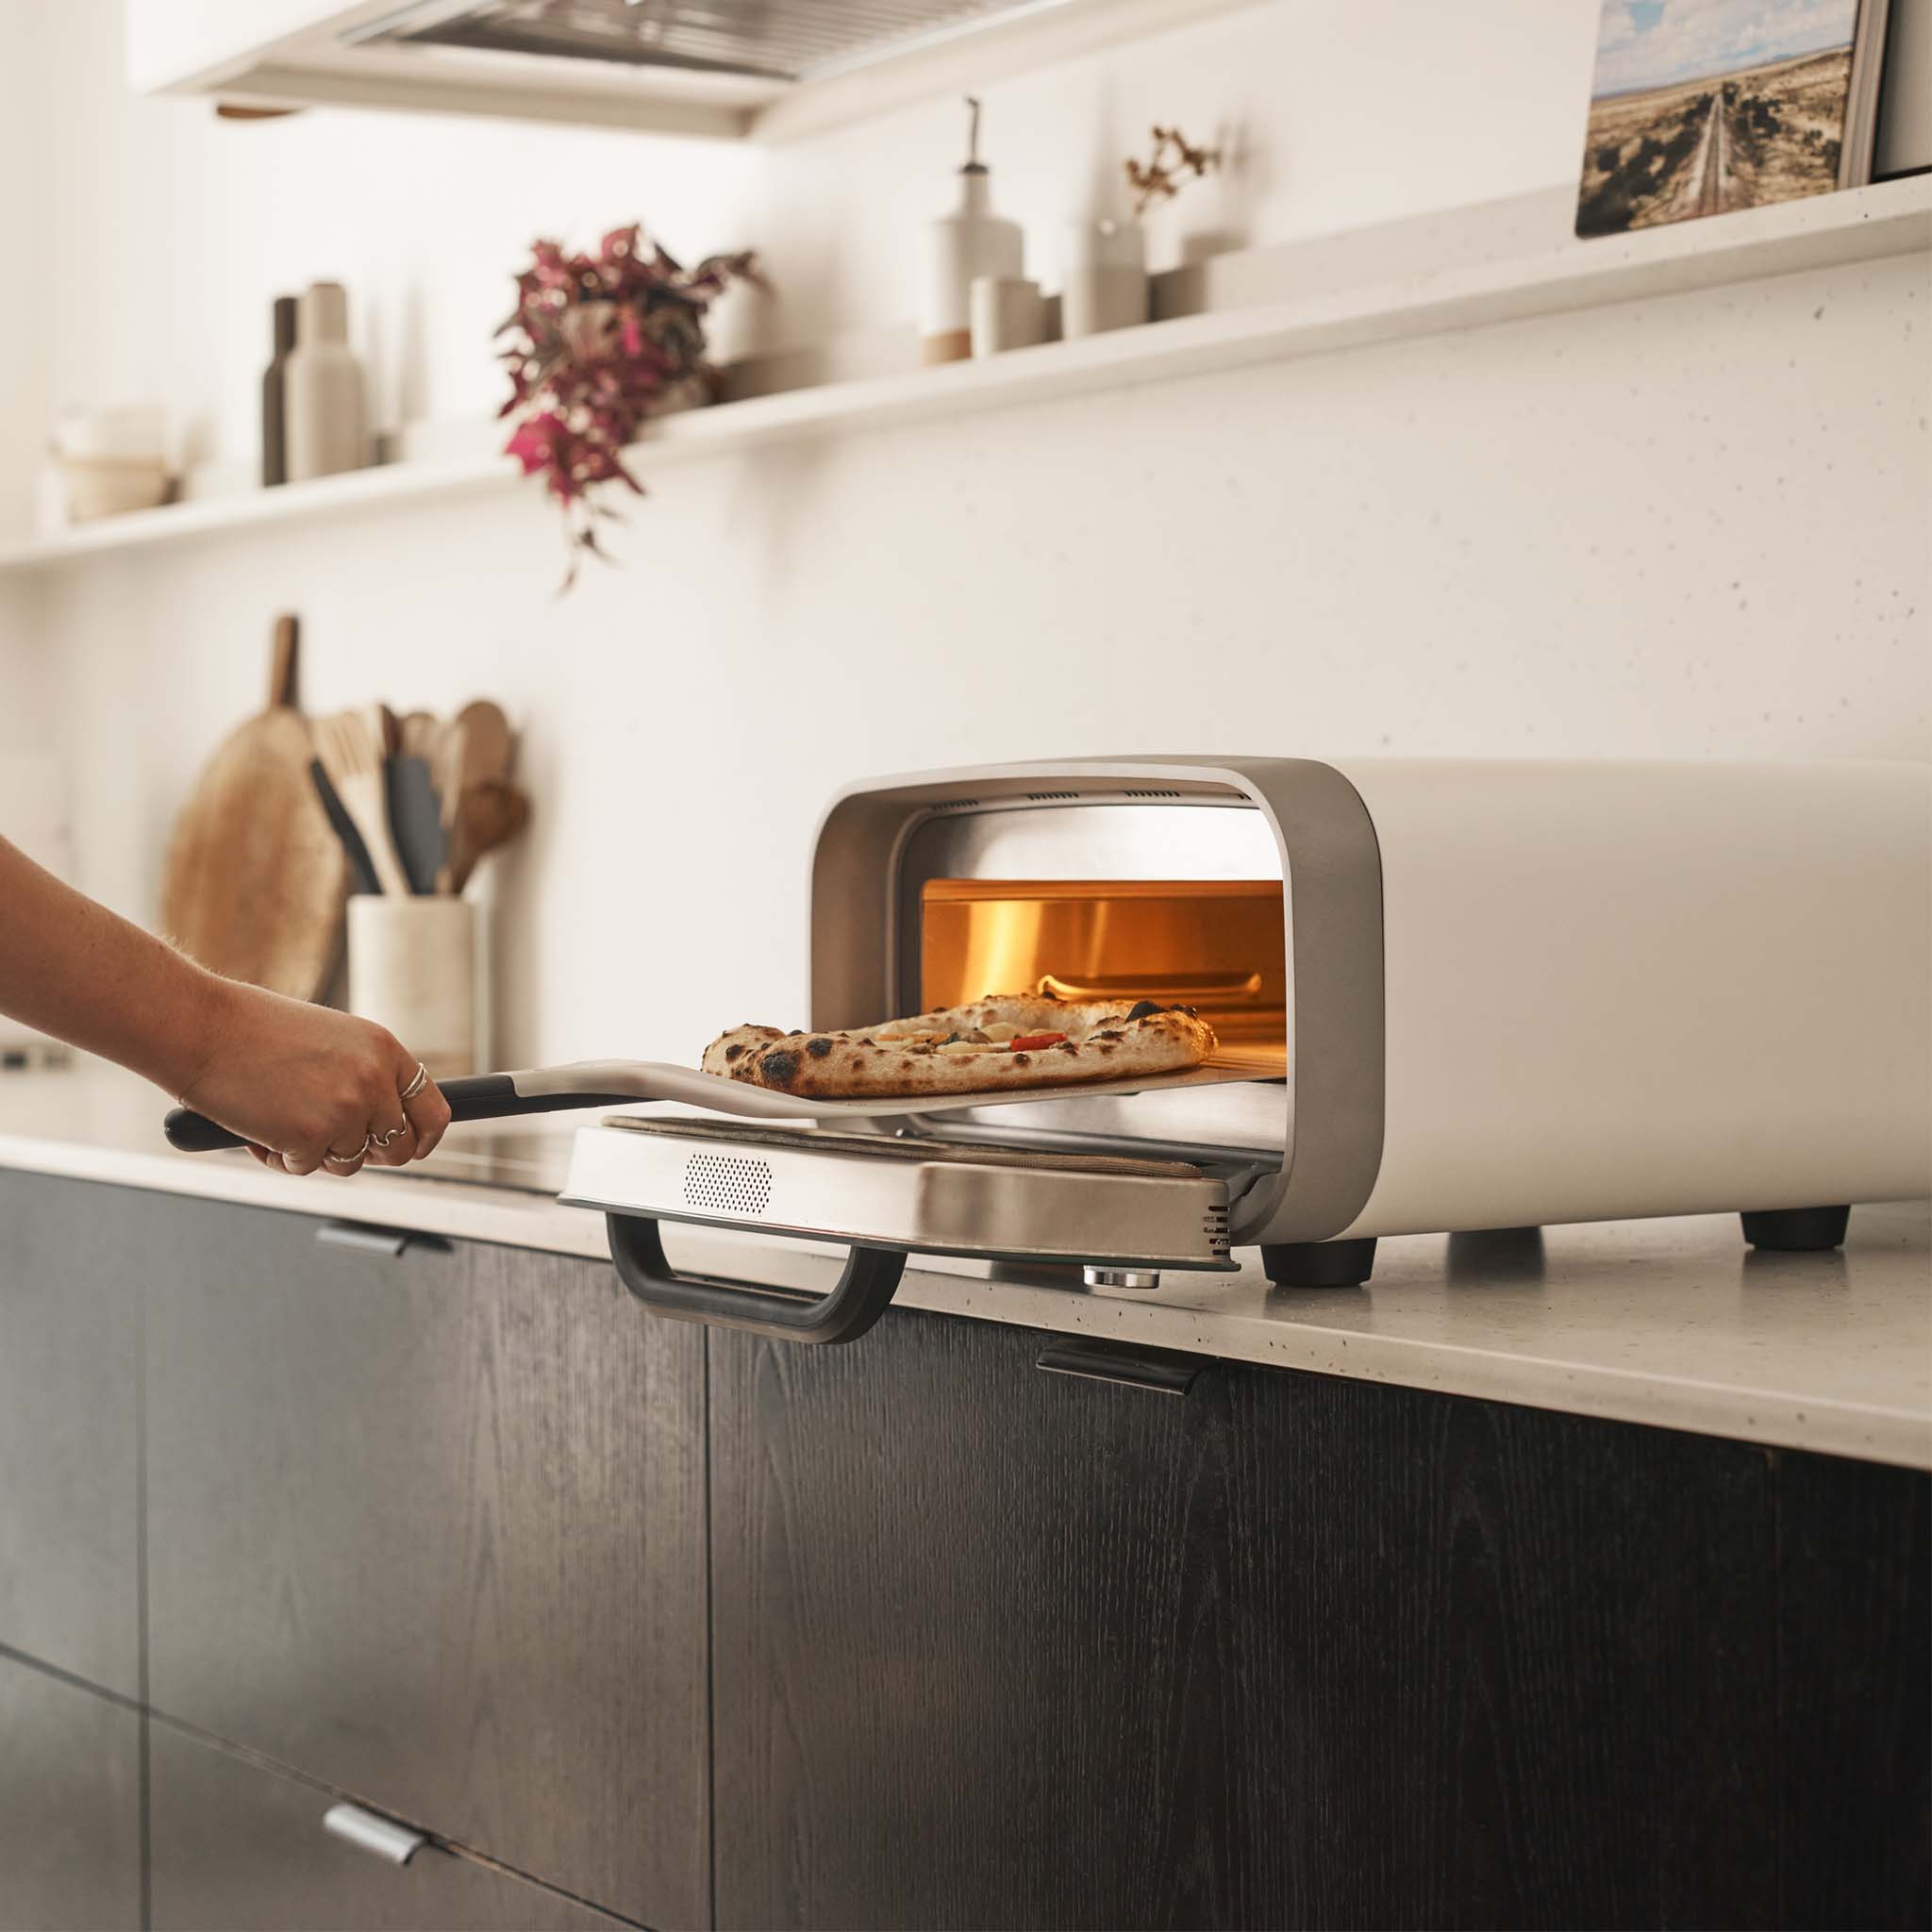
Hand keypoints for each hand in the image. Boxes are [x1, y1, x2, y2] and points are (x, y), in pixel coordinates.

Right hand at [176, 978, 452, 1176]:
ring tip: (280, 1121)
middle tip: (330, 1143)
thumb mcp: (331, 1040)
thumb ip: (364, 1075)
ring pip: (349, 1163)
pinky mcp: (310, 1137)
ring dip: (316, 1153)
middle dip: (370, 1155)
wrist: (201, 1027)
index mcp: (384, 1050)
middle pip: (399, 1148)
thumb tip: (381, 1125)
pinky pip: (306, 1169)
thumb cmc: (254, 1030)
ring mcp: (345, 1110)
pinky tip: (257, 1129)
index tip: (412, 1148)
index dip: (424, 1138)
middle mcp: (374, 1080)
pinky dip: (281, 1158)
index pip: (434, 1110)